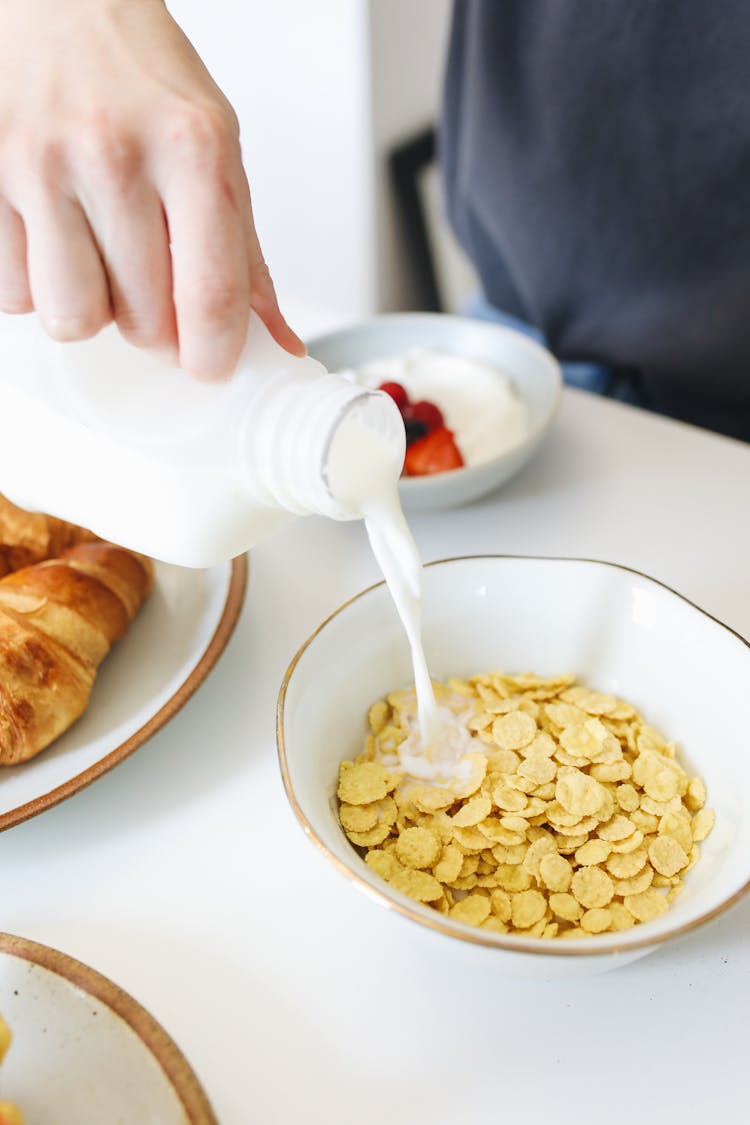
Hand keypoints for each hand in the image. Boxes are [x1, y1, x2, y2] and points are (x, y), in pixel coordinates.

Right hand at [0, 0, 303, 378]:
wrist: (55, 0)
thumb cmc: (138, 75)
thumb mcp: (215, 147)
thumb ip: (244, 254)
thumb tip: (274, 342)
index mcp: (192, 148)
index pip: (212, 296)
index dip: (214, 354)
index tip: (211, 366)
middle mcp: (113, 154)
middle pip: (143, 323)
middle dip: (152, 322)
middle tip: (147, 277)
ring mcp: (39, 165)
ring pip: (73, 318)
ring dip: (90, 307)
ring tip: (95, 256)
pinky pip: (13, 293)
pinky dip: (34, 282)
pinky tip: (50, 235)